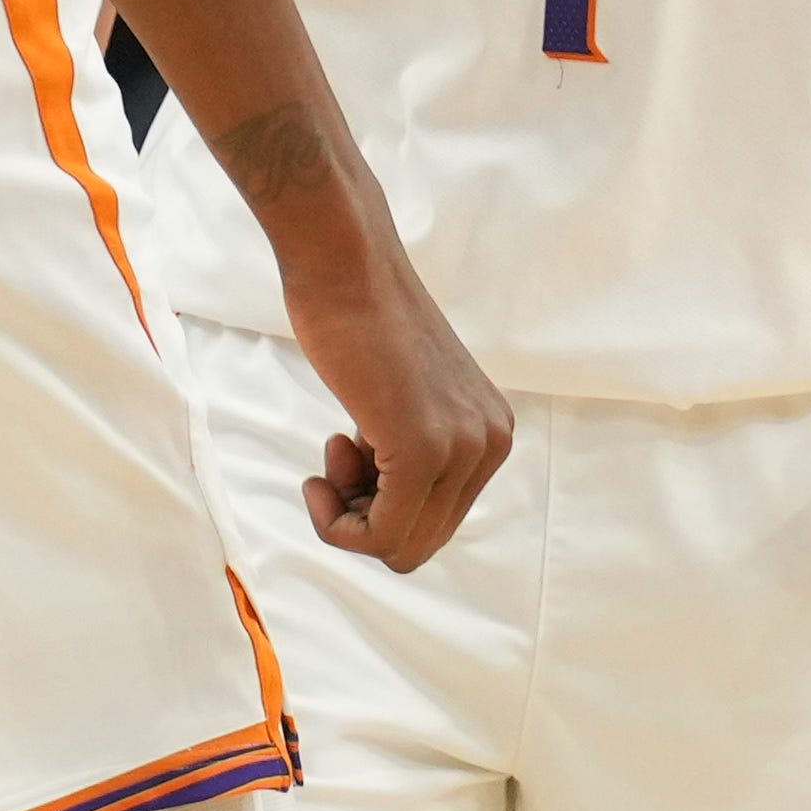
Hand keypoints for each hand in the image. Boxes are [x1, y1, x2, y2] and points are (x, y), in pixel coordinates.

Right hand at [277, 215, 513, 574]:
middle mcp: (490, 444)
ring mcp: (461, 449)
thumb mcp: (405, 397)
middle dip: (364, 517)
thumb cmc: (357, 319)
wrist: (344, 263)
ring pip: (400, 547)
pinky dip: (336, 523)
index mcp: (491, 432)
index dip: (379, 505)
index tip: (349, 453)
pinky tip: (318, 475)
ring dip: (346, 518)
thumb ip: (415, 446)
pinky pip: (380, 535)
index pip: (438, 521)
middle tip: (335, 459)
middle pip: (421, 542)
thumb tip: (392, 509)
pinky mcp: (422, 452)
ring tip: (334, 450)